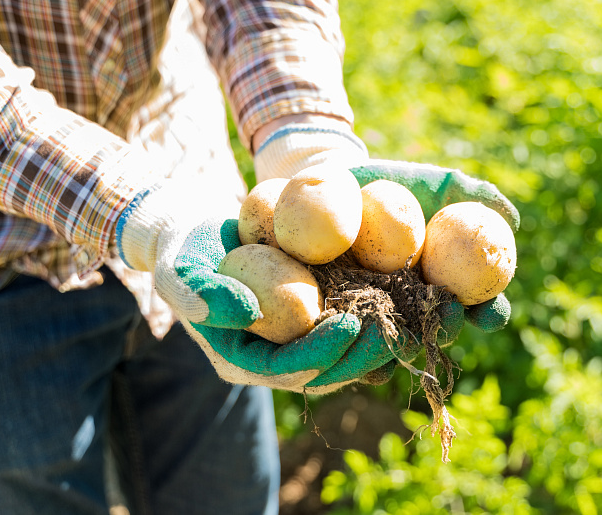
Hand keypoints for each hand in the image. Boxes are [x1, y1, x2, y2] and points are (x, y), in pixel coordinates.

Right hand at [115, 183, 402, 391]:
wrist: (197, 232)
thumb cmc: (183, 251)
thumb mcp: (181, 270)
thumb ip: (203, 295)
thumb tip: (246, 311)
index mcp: (243, 361)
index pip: (288, 370)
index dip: (322, 353)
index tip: (351, 325)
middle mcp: (277, 358)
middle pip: (329, 368)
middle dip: (365, 352)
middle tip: (398, 327)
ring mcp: (301, 339)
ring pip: (351, 350)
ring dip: (387, 337)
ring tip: (421, 316)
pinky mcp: (321, 315)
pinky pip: (358, 320)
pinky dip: (388, 311)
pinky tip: (419, 295)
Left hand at [254, 122, 518, 335]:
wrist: (327, 185)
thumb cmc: (388, 183)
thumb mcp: (429, 182)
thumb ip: (469, 194)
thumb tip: (510, 218)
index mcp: (443, 284)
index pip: (478, 306)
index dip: (490, 312)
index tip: (491, 309)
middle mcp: (413, 308)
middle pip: (438, 330)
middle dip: (447, 328)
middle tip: (448, 315)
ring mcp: (375, 318)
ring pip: (393, 341)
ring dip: (401, 342)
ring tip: (402, 335)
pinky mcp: (333, 320)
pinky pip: (344, 340)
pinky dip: (348, 341)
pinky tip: (349, 334)